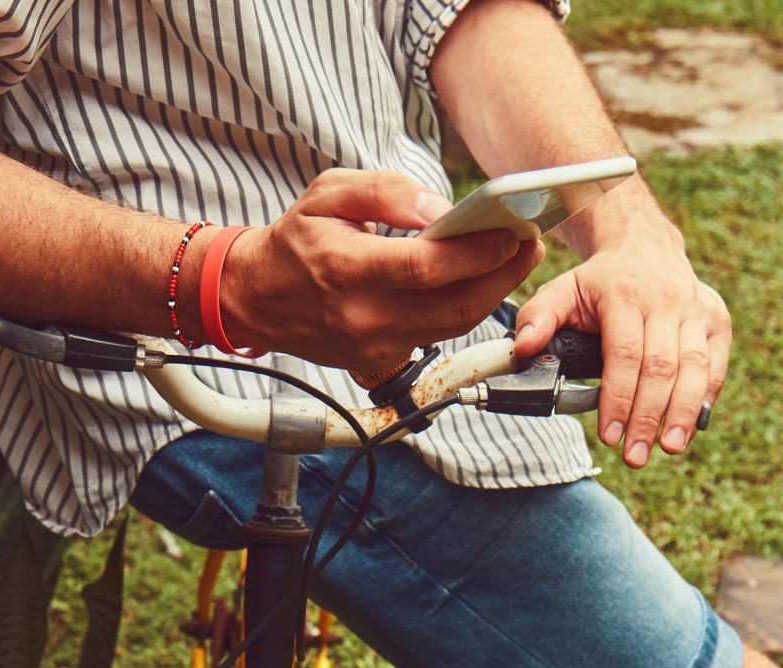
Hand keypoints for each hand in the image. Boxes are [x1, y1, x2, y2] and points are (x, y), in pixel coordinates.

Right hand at [217, 169, 542, 370]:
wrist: (253, 298)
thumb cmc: (293, 241)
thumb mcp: (327, 194)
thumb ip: (385, 192)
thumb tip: (440, 207)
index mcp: (345, 271)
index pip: (428, 267)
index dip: (478, 252)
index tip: (512, 230)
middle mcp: (361, 317)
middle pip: (454, 307)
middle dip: (503, 276)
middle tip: (530, 244)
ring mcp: (372, 346)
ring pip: (452, 327)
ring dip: (493, 295)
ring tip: (515, 259)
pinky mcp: (379, 360)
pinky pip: (435, 335)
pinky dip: (463, 308)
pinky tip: (479, 282)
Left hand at [511, 201, 730, 467]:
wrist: (645, 247)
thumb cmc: (599, 281)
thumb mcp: (562, 289)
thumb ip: (538, 318)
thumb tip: (523, 349)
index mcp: (625, 295)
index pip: (624, 354)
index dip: (618, 398)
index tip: (608, 435)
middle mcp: (666, 301)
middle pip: (661, 368)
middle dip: (648, 417)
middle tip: (634, 456)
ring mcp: (696, 310)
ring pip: (695, 368)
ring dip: (682, 413)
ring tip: (668, 448)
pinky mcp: (717, 319)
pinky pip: (716, 364)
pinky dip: (706, 398)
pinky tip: (691, 427)